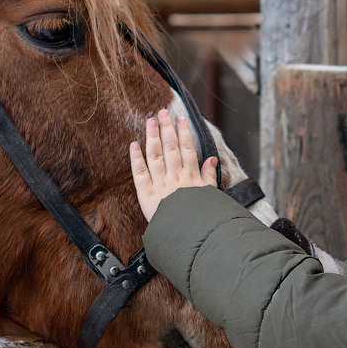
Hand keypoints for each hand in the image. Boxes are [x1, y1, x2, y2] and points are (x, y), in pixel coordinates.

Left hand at [130, 108, 216, 222]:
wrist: (188, 235)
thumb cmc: (201, 217)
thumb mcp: (210, 196)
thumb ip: (209, 176)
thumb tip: (212, 158)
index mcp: (191, 177)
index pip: (188, 150)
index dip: (184, 133)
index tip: (181, 118)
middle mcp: (175, 177)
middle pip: (171, 148)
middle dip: (167, 128)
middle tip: (163, 111)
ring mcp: (160, 184)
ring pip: (155, 156)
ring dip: (152, 137)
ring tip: (150, 121)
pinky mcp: (146, 194)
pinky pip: (140, 173)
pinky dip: (136, 158)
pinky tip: (134, 144)